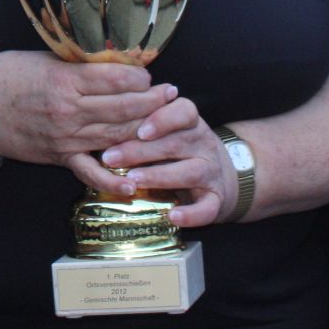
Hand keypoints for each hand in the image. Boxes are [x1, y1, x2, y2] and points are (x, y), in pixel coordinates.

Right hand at [0, 50, 175, 179]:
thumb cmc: (10, 75)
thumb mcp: (48, 58)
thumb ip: (81, 65)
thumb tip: (117, 64)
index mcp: (67, 79)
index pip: (118, 79)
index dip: (142, 77)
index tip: (152, 75)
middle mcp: (69, 109)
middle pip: (124, 108)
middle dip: (153, 102)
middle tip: (172, 96)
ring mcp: (65, 136)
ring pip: (115, 136)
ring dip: (144, 132)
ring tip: (164, 126)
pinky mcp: (59, 156)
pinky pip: (90, 170)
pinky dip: (112, 179)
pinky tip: (134, 183)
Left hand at [93, 92, 232, 226]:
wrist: (226, 175)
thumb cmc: (181, 150)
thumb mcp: (168, 132)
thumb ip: (142, 124)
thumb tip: (102, 121)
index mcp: (191, 123)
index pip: (184, 111)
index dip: (163, 118)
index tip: (140, 129)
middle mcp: (204, 145)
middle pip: (177, 143)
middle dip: (141, 150)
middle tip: (110, 158)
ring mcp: (212, 172)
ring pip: (190, 172)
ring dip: (160, 176)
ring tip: (133, 180)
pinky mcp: (216, 200)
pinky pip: (207, 208)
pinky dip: (191, 214)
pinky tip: (172, 217)